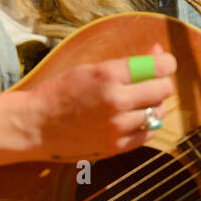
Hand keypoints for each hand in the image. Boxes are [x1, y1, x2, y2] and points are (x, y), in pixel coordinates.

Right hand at [14, 43, 175, 160]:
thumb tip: (158, 54)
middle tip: (153, 81)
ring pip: (158, 112)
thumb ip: (127, 64)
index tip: (164, 63)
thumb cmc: (60, 92)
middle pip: (163, 89)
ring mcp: (117, 127)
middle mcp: (116, 101)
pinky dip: (149, 124)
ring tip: (143, 100)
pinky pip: (148, 134)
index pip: (158, 67)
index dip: (167, 63)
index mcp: (108, 75)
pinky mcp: (115, 147)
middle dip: (162, 82)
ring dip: (155, 104)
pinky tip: (139, 117)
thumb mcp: (91, 68)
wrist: (34, 125)